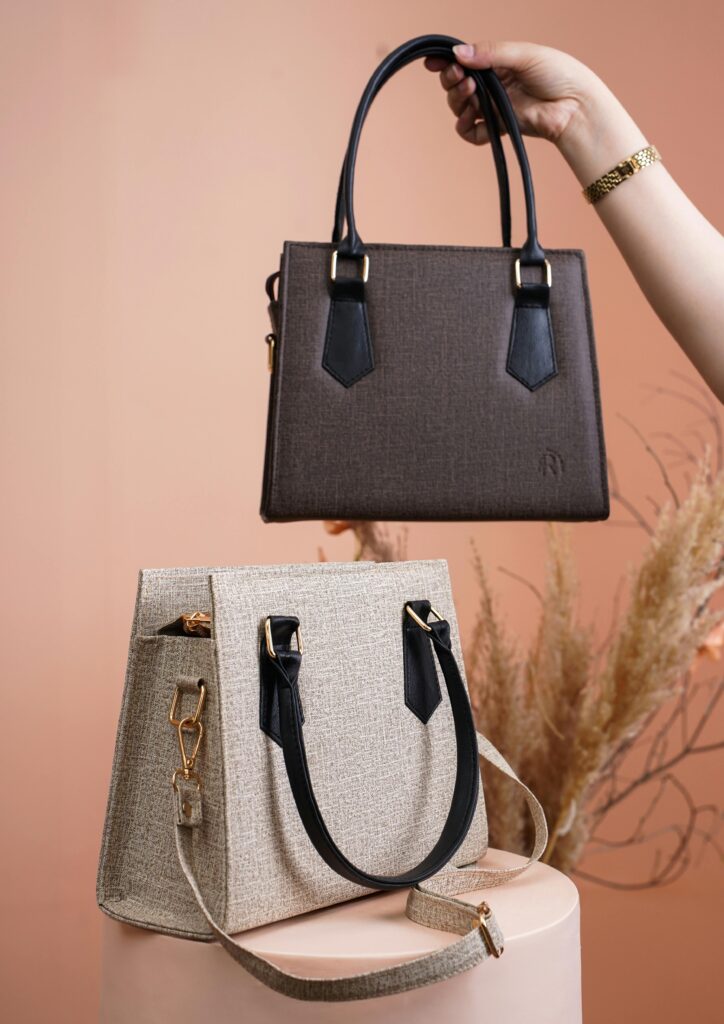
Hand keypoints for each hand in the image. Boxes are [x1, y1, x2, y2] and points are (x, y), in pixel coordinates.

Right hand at [425, 40, 606, 149]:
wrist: (575, 106)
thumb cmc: (558, 74)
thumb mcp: (523, 54)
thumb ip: (490, 53)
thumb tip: (458, 53)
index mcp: (498, 62)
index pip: (465, 60)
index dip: (447, 61)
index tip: (433, 62)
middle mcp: (493, 84)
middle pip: (457, 84)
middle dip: (451, 79)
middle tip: (460, 77)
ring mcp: (494, 107)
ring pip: (459, 106)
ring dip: (456, 100)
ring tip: (469, 93)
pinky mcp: (498, 128)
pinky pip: (471, 132)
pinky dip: (464, 127)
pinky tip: (468, 118)